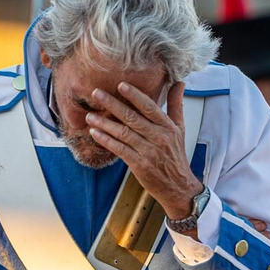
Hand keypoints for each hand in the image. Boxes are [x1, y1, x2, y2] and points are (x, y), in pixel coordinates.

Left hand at [84, 82, 202, 219]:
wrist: (178, 186)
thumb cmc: (176, 156)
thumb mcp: (180, 128)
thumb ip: (176, 105)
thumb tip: (179, 83)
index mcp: (167, 126)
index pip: (149, 107)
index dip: (134, 95)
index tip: (120, 85)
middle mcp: (158, 137)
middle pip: (132, 117)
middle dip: (112, 104)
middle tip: (96, 93)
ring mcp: (148, 151)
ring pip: (123, 133)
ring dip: (104, 123)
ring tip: (90, 115)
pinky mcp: (140, 164)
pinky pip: (120, 149)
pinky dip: (107, 141)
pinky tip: (95, 133)